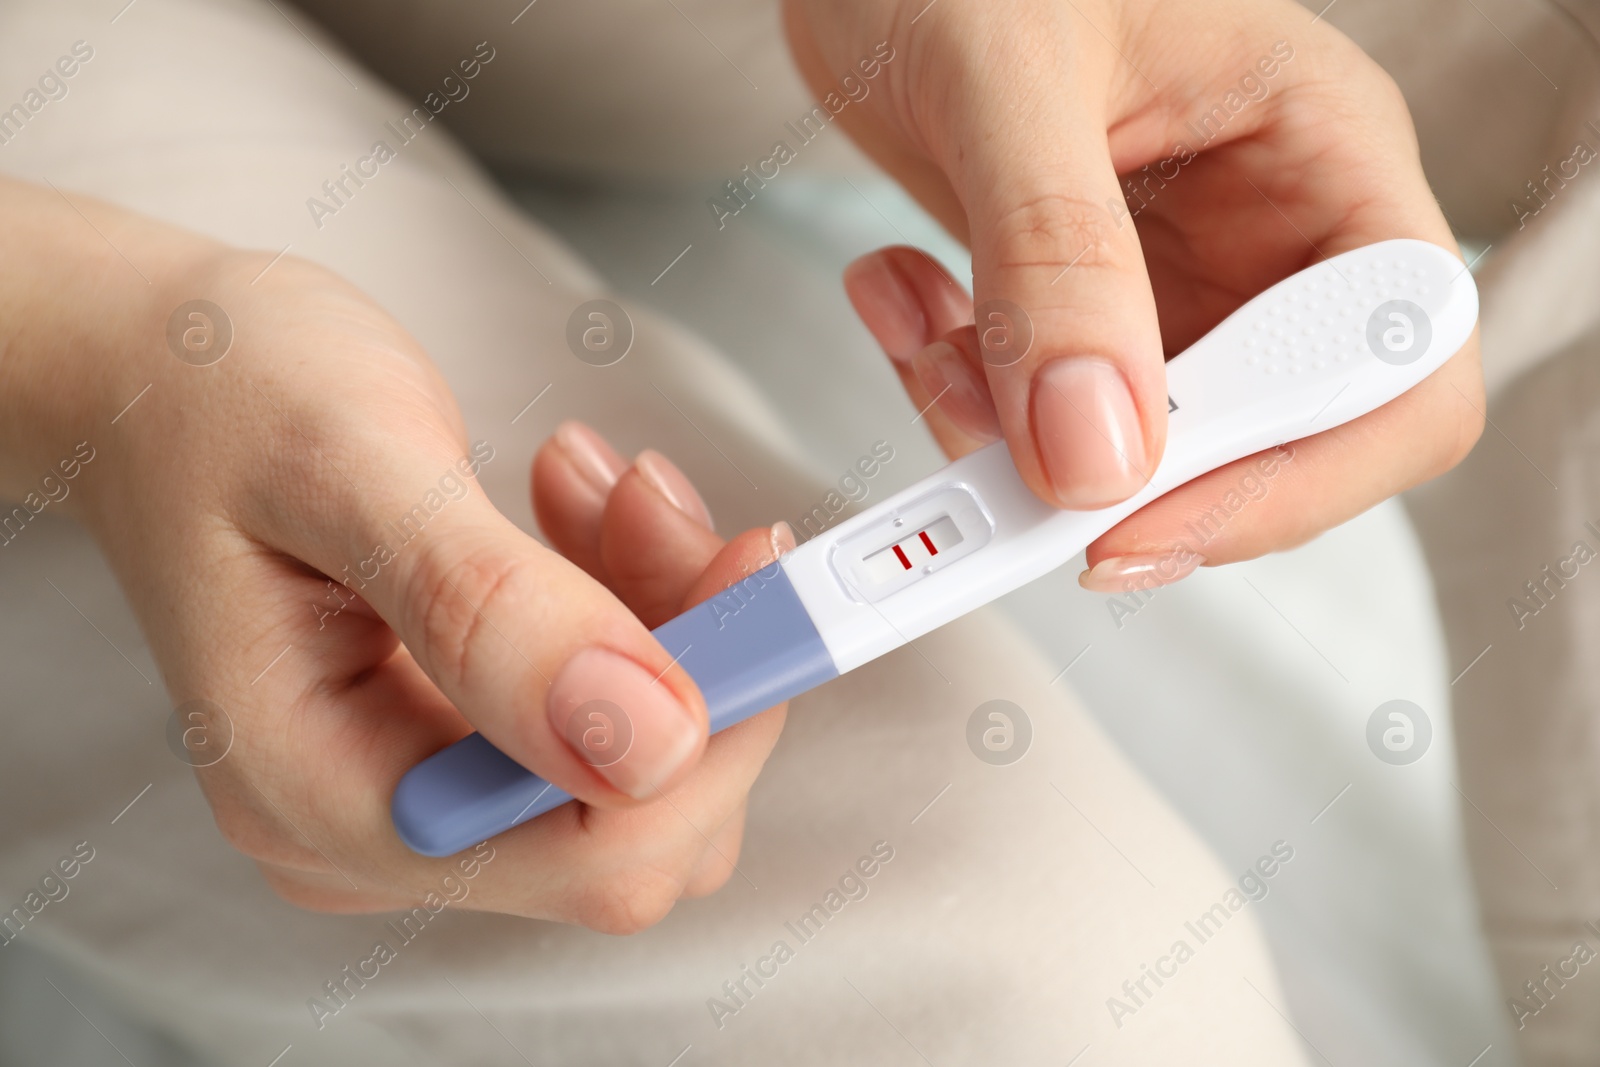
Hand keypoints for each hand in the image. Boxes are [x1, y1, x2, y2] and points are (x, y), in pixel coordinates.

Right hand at [2, 176, 784, 929]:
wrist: (161, 372)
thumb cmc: (222, 395)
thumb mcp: (353, 467)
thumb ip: (495, 611)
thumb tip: (651, 744)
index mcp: (321, 794)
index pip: (587, 856)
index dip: (710, 738)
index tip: (760, 584)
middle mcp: (373, 828)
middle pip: (634, 823)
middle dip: (694, 659)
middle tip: (666, 505)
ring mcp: (418, 787)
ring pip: (640, 763)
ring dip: (670, 617)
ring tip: (607, 485)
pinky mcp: (457, 735)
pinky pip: (607, 711)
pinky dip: (636, 606)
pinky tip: (589, 512)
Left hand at [786, 0, 1483, 588]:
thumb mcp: (1009, 76)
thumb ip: (1055, 255)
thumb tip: (1098, 452)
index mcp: (1318, 149)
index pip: (1399, 367)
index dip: (1297, 474)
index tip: (1144, 511)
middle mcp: (1263, 231)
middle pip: (1263, 439)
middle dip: (1120, 474)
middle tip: (998, 471)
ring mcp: (1168, 280)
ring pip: (1129, 449)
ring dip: (1004, 434)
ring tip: (920, 333)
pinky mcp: (1075, 308)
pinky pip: (1032, 414)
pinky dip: (954, 387)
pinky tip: (902, 295)